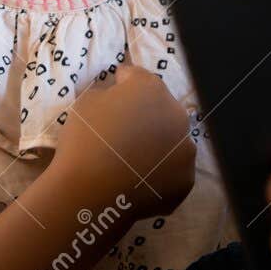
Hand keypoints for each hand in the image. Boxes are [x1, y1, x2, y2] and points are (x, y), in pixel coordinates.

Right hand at [54, 64, 195, 217]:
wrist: (90, 192)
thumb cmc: (85, 140)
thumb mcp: (86, 102)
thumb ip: (107, 93)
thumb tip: (116, 97)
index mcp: (151, 88)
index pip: (136, 78)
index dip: (122, 83)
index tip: (112, 91)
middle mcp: (177, 114)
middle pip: (159, 109)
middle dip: (143, 115)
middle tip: (121, 131)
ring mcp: (185, 149)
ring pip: (171, 141)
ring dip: (156, 144)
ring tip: (131, 160)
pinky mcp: (186, 180)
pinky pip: (172, 170)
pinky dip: (159, 173)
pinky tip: (138, 181)